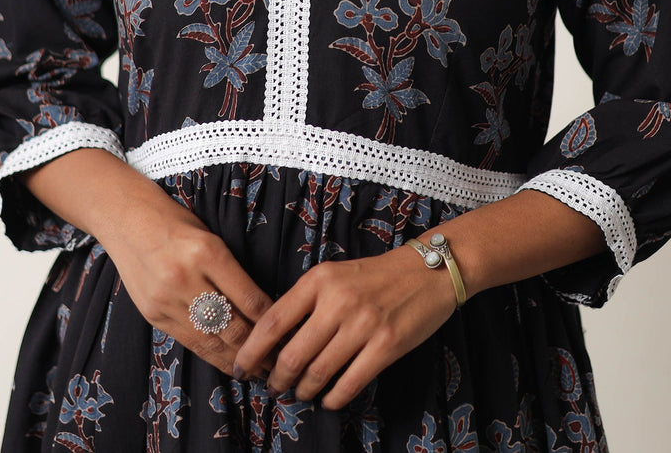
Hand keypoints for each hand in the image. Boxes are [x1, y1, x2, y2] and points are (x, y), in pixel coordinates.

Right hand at [101, 198, 277, 377]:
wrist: (128, 220)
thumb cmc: (178, 223)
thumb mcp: (212, 238)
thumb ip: (232, 271)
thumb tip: (263, 307)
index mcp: (207, 252)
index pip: (249, 298)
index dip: (272, 322)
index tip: (289, 332)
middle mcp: (186, 279)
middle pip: (232, 326)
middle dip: (259, 348)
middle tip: (280, 359)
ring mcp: (166, 301)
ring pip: (211, 341)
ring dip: (238, 359)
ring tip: (259, 370)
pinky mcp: (153, 316)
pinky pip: (190, 342)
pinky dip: (213, 356)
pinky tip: (230, 363)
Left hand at [232, 241, 458, 408]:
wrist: (428, 271)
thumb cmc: (376, 275)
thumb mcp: (335, 274)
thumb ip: (307, 300)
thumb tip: (275, 340)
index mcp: (319, 279)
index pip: (273, 321)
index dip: (252, 350)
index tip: (241, 368)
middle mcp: (338, 301)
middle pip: (292, 355)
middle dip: (278, 379)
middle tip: (274, 387)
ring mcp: (363, 324)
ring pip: (318, 373)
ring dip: (304, 391)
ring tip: (301, 393)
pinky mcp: (386, 346)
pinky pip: (349, 383)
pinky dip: (332, 398)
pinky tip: (328, 399)